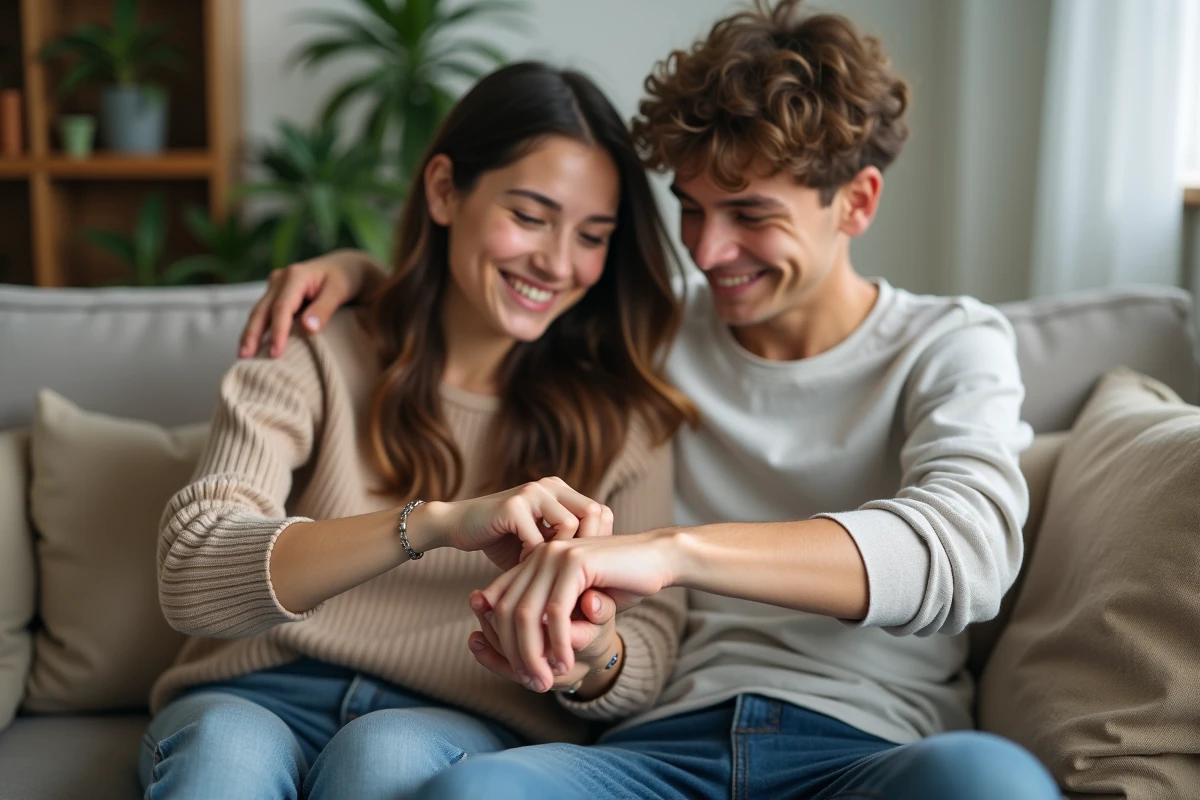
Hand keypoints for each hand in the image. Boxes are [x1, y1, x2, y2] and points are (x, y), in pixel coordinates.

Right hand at [239, 250, 385, 358]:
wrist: (347, 266)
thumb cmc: (346, 279)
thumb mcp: (340, 291)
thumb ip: (324, 309)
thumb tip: (307, 328)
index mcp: (295, 276)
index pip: (281, 309)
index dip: (278, 332)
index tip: (276, 354)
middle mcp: (280, 279)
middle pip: (262, 310)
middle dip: (252, 334)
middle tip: (244, 358)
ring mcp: (276, 285)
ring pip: (259, 312)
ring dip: (250, 333)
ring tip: (244, 356)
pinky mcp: (277, 294)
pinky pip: (265, 313)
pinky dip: (259, 329)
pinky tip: (254, 346)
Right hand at [416, 477, 613, 571]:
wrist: (455, 526)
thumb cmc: (500, 541)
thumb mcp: (539, 544)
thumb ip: (566, 550)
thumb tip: (604, 578)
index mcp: (561, 491)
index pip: (601, 513)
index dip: (597, 544)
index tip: (583, 570)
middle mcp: (551, 485)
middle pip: (593, 514)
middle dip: (585, 550)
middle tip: (569, 575)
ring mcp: (532, 492)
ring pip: (570, 526)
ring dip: (558, 555)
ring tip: (542, 569)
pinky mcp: (513, 506)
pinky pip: (538, 540)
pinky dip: (532, 560)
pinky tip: (521, 568)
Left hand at [477, 531, 676, 691]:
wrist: (658, 558)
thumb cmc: (619, 581)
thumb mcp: (578, 599)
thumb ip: (547, 611)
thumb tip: (509, 637)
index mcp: (535, 559)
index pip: (498, 601)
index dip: (500, 639)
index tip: (516, 671)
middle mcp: (540, 555)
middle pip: (507, 611)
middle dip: (515, 653)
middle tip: (531, 683)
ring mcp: (555, 555)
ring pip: (527, 615)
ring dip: (533, 654)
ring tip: (545, 681)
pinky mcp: (576, 563)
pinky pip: (556, 612)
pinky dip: (557, 644)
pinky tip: (565, 664)